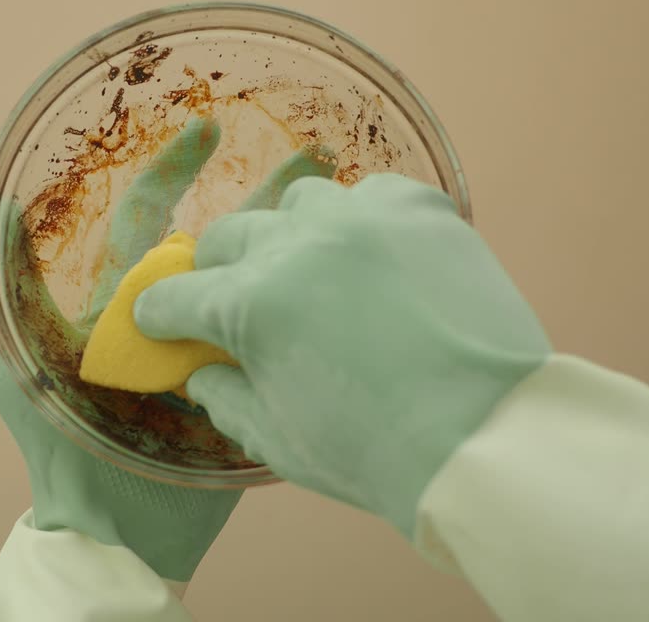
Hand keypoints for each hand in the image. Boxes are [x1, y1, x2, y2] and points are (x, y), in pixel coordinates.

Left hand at [0, 116, 335, 580]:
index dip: (178, 168)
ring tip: (347, 204)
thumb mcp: (15, 368)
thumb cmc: (56, 449)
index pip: (154, 215)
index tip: (211, 129)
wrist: (113, 534)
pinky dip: (309, 307)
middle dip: (266, 194)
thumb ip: (6, 290)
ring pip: (261, 283)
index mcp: (127, 297)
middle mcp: (176, 314)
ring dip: (299, 243)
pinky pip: (281, 339)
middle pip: (225, 239)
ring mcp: (217, 351)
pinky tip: (348, 282)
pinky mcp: (251, 390)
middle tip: (315, 156)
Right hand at [133, 173, 551, 536]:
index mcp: (250, 305)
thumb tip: (204, 371)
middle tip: (239, 302)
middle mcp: (297, 245)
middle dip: (219, 272)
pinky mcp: (422, 209)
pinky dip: (360, 225)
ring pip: (297, 204)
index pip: (174, 297)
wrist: (488, 436)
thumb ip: (225, 397)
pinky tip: (374, 260)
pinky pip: (371, 196)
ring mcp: (362, 218)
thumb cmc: (377, 452)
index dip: (161, 315)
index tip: (163, 322)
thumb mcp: (278, 439)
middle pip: (228, 237)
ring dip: (291, 237)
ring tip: (315, 274)